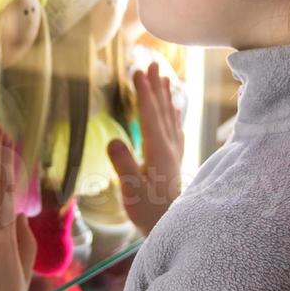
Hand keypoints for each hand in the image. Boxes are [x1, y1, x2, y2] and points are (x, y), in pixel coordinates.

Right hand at [107, 62, 183, 235]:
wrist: (174, 227)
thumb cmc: (148, 211)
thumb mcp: (131, 190)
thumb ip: (123, 165)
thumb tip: (113, 139)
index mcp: (159, 150)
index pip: (150, 114)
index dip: (144, 92)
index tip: (138, 70)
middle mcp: (171, 147)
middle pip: (163, 109)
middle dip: (156, 86)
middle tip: (152, 63)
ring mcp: (175, 153)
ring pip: (171, 117)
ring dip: (166, 96)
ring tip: (164, 78)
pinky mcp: (175, 160)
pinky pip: (176, 128)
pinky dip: (174, 114)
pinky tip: (175, 110)